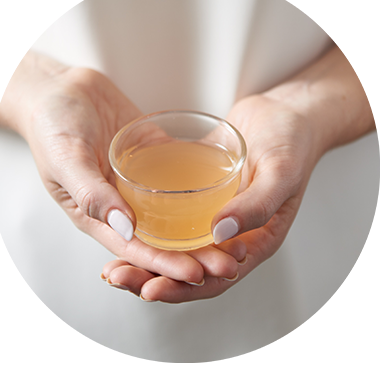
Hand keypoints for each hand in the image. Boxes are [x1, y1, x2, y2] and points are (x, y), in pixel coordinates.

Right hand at [6, 55, 244, 283]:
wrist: (61, 90)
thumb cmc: (52, 125)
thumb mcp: (66, 159)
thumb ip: (91, 194)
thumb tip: (126, 228)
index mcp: (99, 215)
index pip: (136, 250)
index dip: (166, 265)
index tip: (198, 275)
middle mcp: (124, 205)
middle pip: (163, 239)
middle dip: (195, 255)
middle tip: (230, 264)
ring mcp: (141, 184)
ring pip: (176, 213)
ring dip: (204, 228)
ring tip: (236, 236)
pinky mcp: (155, 159)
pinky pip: (180, 179)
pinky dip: (201, 190)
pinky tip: (228, 196)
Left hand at [101, 94, 317, 301]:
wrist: (285, 114)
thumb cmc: (291, 143)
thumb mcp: (281, 174)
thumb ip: (256, 206)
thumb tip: (219, 235)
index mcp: (254, 241)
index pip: (215, 279)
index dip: (181, 289)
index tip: (148, 289)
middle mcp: (231, 234)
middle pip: (188, 266)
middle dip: (151, 275)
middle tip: (115, 275)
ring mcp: (214, 214)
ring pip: (177, 243)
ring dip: (146, 253)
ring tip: (112, 258)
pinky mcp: (202, 193)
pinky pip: (176, 213)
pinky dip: (153, 221)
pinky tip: (127, 218)